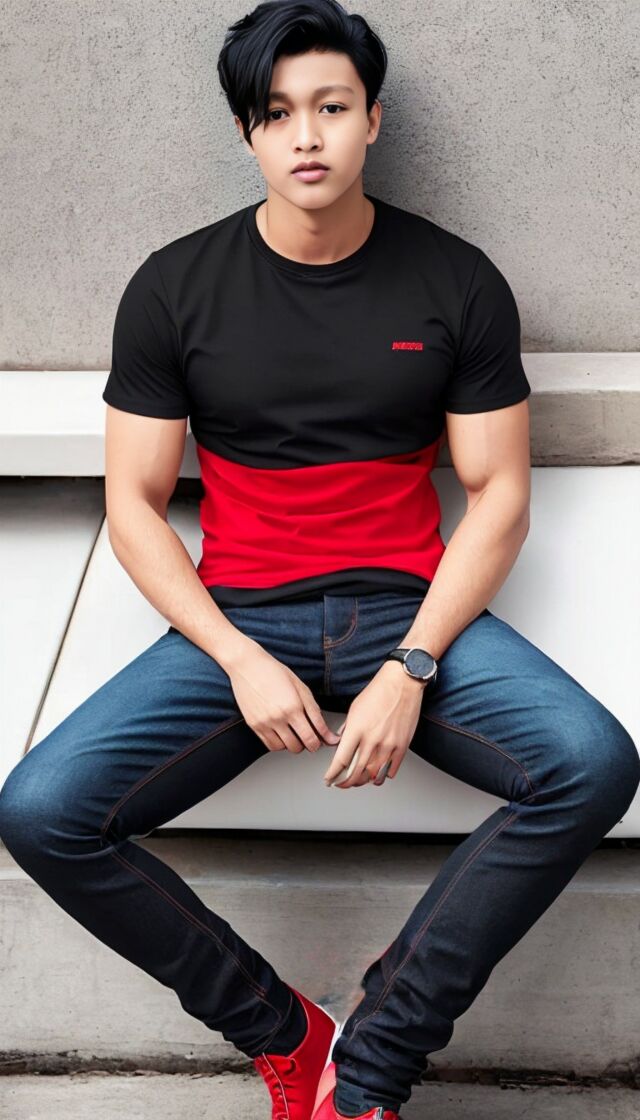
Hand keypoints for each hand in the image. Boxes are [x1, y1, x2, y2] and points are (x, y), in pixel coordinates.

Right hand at [227, 639, 341, 753]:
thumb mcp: (301, 688)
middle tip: (310, 733)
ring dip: (293, 744)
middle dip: (308, 743)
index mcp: (293, 707)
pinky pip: (270, 745)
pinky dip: (280, 743)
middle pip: (299, 747)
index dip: (322, 742)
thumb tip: (327, 732)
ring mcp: (264, 723)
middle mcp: (278, 718)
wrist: (247, 666)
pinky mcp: (253, 725)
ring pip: (284, 748)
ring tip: (295, 732)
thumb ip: (314, 711)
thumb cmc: (274, 672)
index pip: (312, 738)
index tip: (325, 740)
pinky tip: (283, 733)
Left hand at [323, 662, 424, 787]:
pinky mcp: (402, 746)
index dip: (333, 774)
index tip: (329, 779)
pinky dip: (382, 776)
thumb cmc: (378, 693)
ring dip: (364, 782)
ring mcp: (388, 745)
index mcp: (357, 730)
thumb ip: (347, 730)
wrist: (402, 683)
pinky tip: (377, 774)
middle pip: (356, 773)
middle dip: (346, 782)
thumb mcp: (354, 709)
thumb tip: (341, 744)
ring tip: (359, 781)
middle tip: (341, 783)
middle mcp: (372, 740)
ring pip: (373, 776)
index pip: (341, 761)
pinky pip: (391, 770)